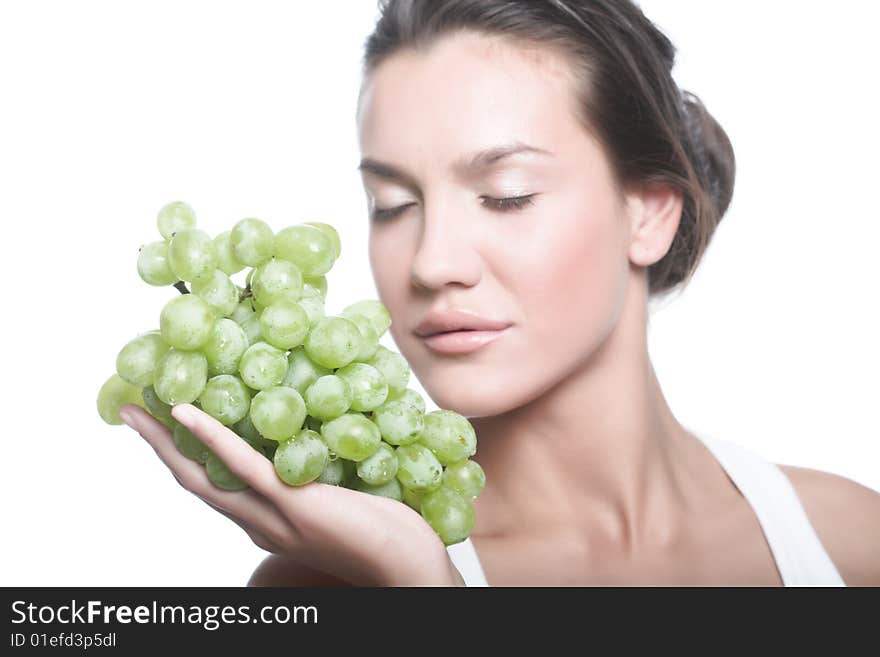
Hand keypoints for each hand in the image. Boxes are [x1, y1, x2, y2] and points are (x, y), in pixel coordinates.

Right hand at [118, 403, 464, 586]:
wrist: (406, 566)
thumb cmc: (382, 533)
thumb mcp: (336, 500)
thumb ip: (311, 479)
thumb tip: (307, 440)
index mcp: (267, 521)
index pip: (214, 486)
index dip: (183, 456)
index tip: (163, 424)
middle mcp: (258, 523)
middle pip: (193, 482)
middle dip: (158, 448)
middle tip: (130, 412)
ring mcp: (272, 515)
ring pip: (203, 477)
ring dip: (166, 441)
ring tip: (139, 409)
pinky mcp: (292, 503)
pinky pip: (242, 467)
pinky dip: (211, 437)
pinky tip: (186, 414)